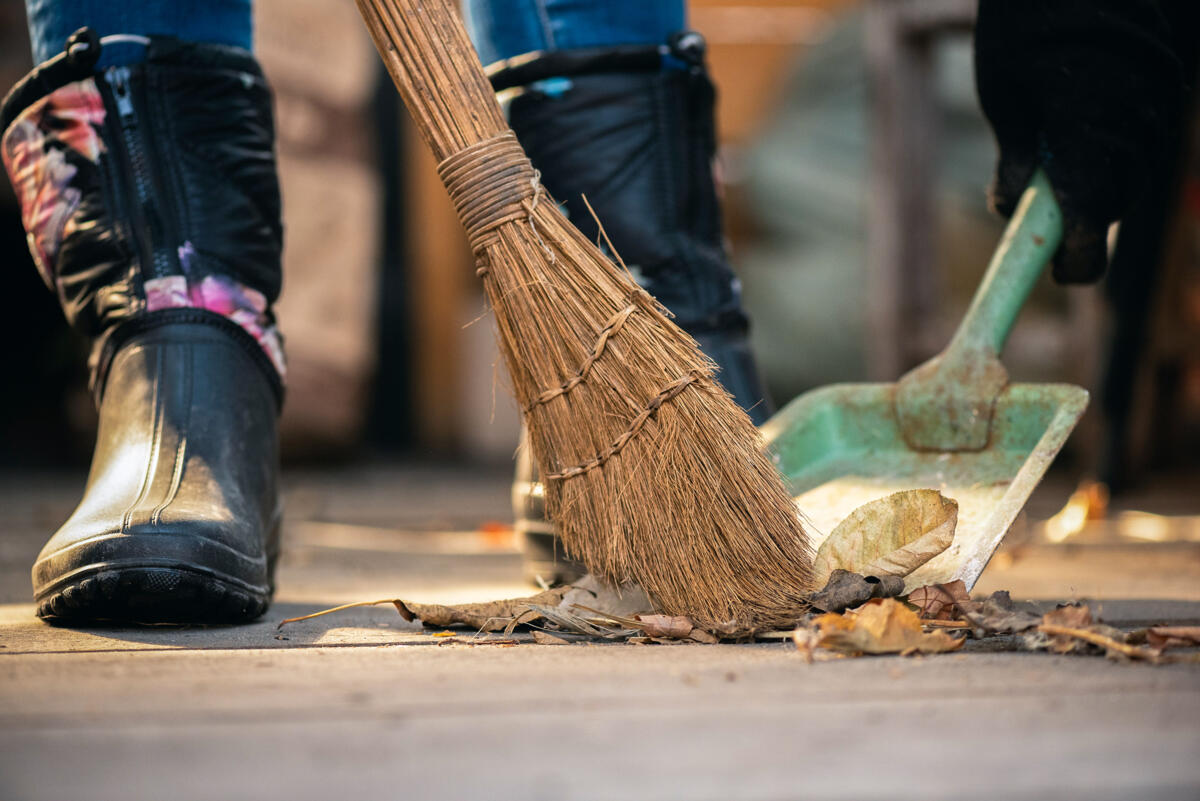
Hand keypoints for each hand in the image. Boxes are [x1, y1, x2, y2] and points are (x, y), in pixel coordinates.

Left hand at [974, 0, 1184, 283]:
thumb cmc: (1026, 24)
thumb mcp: (1003, 95)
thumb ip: (1014, 157)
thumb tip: (1012, 209)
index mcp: (1083, 136)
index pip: (1088, 224)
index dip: (1074, 259)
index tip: (1058, 274)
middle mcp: (1133, 124)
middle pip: (1114, 203)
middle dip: (1081, 220)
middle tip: (1047, 223)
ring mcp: (1160, 102)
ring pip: (1133, 172)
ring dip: (1101, 182)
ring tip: (1063, 157)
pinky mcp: (1171, 83)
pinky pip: (1145, 137)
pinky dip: (1118, 147)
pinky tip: (1089, 124)